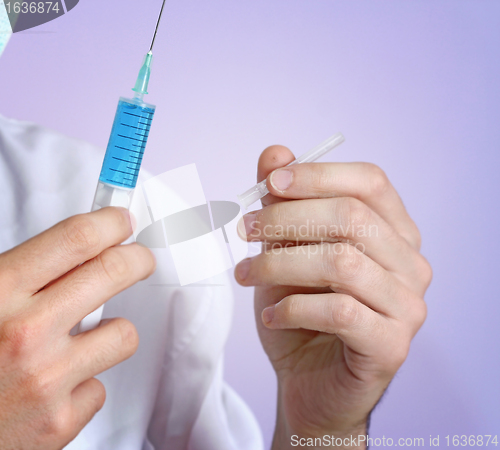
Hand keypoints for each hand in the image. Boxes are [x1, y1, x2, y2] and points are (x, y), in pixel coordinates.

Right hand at [0, 207, 154, 448]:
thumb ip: (22, 273)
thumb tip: (78, 243)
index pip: (76, 238)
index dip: (110, 222)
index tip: (122, 221)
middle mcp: (25, 333)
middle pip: (114, 272)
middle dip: (138, 259)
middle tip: (139, 260)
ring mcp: (46, 379)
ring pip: (123, 335)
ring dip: (112, 333)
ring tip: (84, 341)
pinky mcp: (59, 421)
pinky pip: (98, 387)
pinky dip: (84, 384)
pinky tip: (57, 387)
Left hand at [235, 146, 431, 448]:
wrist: (310, 381)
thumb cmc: (301, 311)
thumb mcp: (285, 250)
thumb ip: (283, 203)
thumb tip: (275, 155)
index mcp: (394, 231)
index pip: (369, 182)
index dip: (318, 175)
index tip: (270, 182)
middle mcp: (411, 264)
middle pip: (353, 217)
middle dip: (287, 217)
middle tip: (245, 228)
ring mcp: (408, 306)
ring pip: (342, 263)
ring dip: (280, 264)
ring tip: (246, 275)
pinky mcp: (391, 346)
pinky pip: (340, 312)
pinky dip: (292, 308)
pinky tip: (270, 316)